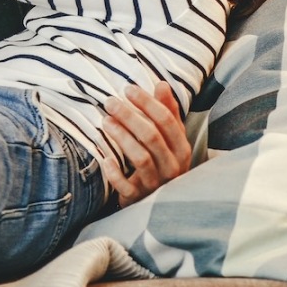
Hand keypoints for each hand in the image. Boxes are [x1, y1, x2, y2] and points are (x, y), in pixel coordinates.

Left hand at [98, 81, 192, 204]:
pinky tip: (104, 158)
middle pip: (152, 137)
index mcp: (182, 149)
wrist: (154, 203)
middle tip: (110, 102)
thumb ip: (167, 112)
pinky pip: (127, 186)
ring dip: (122, 137)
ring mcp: (157, 184)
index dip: (148, 103)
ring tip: (105, 121)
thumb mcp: (168, 139)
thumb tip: (162, 84)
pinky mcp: (139, 199)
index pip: (167, 121)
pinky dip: (115, 172)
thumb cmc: (160, 162)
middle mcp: (173, 167)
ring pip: (141, 158)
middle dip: (130, 116)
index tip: (128, 89)